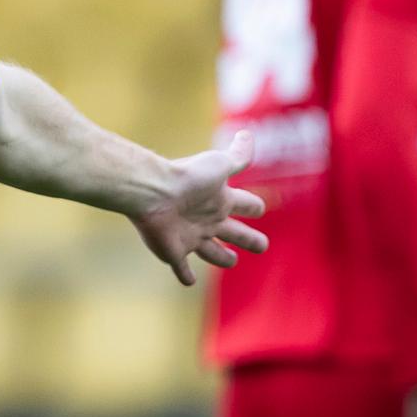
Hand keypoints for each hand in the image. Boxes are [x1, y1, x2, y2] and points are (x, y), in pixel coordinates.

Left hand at [129, 130, 267, 285]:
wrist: (154, 193)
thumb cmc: (189, 179)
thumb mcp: (220, 164)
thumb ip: (239, 156)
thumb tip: (247, 135)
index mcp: (221, 200)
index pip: (247, 205)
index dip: (255, 206)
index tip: (260, 208)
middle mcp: (208, 219)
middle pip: (235, 233)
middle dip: (250, 239)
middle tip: (262, 245)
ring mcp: (191, 237)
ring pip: (212, 252)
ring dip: (223, 257)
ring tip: (231, 260)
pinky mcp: (174, 252)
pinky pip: (181, 268)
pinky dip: (185, 275)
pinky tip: (188, 282)